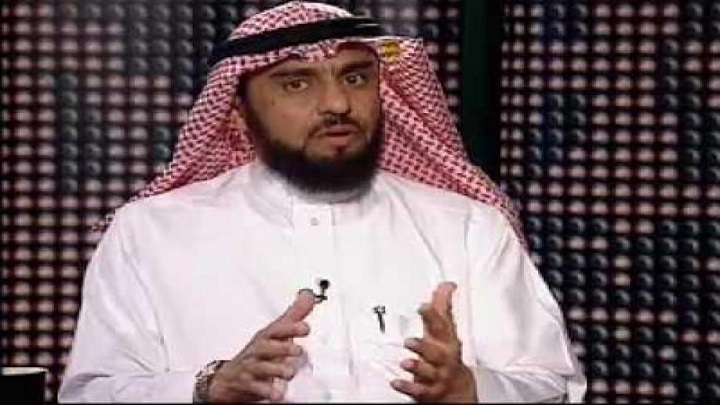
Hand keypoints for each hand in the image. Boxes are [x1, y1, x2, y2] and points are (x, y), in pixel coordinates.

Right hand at [208, 290, 315, 402]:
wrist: (229, 378)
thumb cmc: (258, 354)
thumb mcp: (275, 333)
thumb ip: (294, 316)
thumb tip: (308, 296)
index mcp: (266, 337)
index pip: (277, 329)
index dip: (291, 328)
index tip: (305, 328)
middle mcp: (258, 351)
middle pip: (267, 347)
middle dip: (282, 348)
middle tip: (298, 350)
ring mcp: (252, 367)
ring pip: (262, 367)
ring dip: (276, 369)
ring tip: (289, 372)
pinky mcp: (247, 384)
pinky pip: (255, 387)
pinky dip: (266, 391)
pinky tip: (277, 393)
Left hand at [390, 282, 477, 402]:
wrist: (457, 390)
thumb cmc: (446, 355)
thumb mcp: (445, 331)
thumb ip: (441, 307)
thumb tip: (446, 285)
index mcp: (447, 341)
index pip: (441, 326)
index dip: (432, 315)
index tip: (423, 306)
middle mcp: (444, 359)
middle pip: (436, 353)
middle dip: (423, 347)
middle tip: (409, 341)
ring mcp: (437, 376)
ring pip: (428, 373)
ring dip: (416, 367)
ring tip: (405, 362)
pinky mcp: (429, 392)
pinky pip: (419, 392)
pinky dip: (407, 387)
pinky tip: (396, 382)